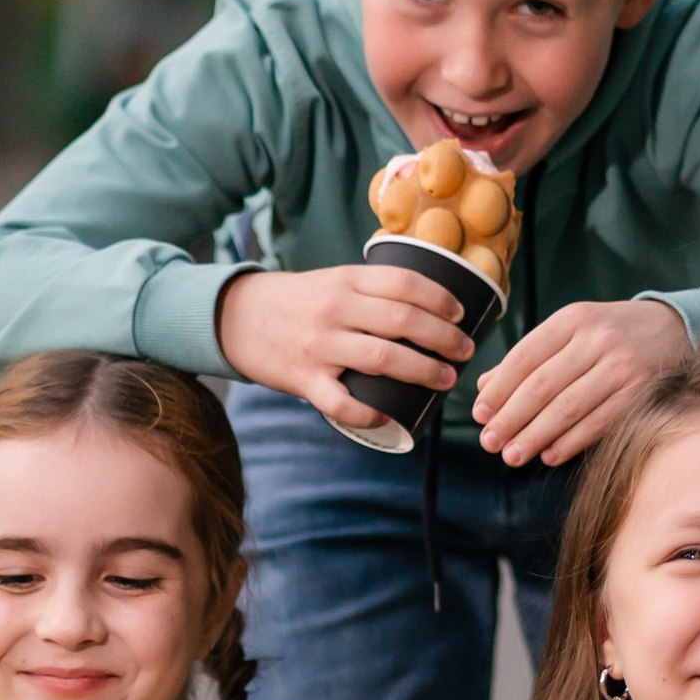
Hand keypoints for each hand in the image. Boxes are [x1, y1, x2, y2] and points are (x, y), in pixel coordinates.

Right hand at [217, 261, 472, 431]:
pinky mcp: (303, 379)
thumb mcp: (333, 281)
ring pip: (383, 359)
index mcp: (346, 280)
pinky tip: (389, 418)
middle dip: (444, 339)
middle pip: (403, 321)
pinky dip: (370, 414)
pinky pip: (342, 403)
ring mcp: (319, 346)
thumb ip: (372, 291)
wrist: (235, 317)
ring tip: (445, 379)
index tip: (460, 315)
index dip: (440, 299)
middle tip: (465, 352)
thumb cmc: (298, 302)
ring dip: (423, 371)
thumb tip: (430, 308)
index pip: (404, 283)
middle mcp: (335, 310)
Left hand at [472, 298, 689, 466]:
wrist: (675, 327)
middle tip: (490, 443)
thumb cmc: (611, 333)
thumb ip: (529, 357)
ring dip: (536, 436)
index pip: (524, 358)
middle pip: (542, 386)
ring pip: (568, 408)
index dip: (498, 390)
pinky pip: (598, 422)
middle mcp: (596, 339)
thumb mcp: (571, 332)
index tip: (479, 415)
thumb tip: (484, 387)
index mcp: (572, 320)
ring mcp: (622, 366)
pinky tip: (549, 455)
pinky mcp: (642, 391)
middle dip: (511, 419)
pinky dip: (571, 442)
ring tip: (513, 455)